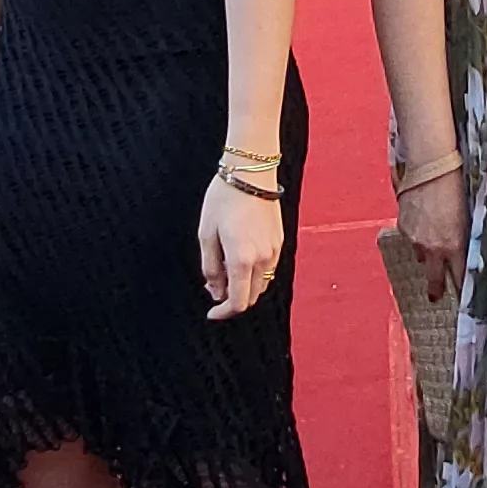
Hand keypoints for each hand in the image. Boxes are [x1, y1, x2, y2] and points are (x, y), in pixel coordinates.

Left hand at [199, 176, 285, 318]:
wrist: (251, 173)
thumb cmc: (224, 200)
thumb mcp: (206, 235)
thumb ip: (211, 268)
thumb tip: (215, 292)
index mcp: (242, 259)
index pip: (237, 302)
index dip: (223, 313)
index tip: (212, 313)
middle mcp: (262, 259)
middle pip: (251, 297)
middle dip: (232, 300)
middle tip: (214, 287)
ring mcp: (274, 251)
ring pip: (261, 284)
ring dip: (244, 287)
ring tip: (225, 269)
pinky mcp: (279, 242)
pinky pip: (268, 269)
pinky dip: (254, 273)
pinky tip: (239, 258)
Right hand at [397, 164, 465, 305]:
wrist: (430, 168)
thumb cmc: (456, 188)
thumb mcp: (467, 217)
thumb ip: (464, 238)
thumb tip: (463, 250)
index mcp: (452, 246)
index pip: (458, 276)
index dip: (460, 286)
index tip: (462, 297)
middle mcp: (432, 247)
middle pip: (433, 277)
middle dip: (435, 289)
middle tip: (435, 297)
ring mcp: (415, 238)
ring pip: (421, 254)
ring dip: (427, 253)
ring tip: (432, 244)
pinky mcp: (403, 226)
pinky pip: (411, 238)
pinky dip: (417, 235)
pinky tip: (422, 223)